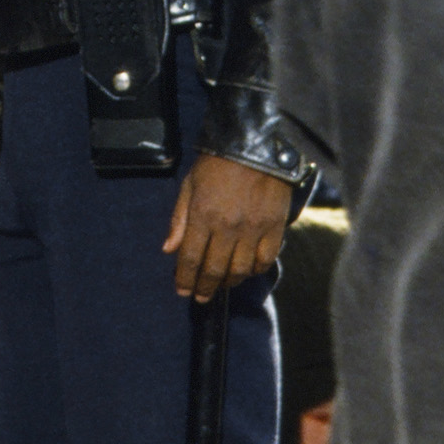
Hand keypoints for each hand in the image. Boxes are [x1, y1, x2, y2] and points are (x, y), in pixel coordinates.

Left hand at [164, 153, 292, 302]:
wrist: (254, 146)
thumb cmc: (216, 165)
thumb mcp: (189, 185)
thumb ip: (179, 219)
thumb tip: (169, 250)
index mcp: (203, 216)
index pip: (191, 258)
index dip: (185, 279)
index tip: (182, 291)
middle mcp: (228, 227)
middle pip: (215, 269)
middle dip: (205, 288)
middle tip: (200, 297)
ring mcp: (254, 229)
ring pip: (241, 269)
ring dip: (229, 282)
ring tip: (221, 285)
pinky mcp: (274, 227)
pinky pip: (266, 259)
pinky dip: (256, 270)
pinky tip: (248, 271)